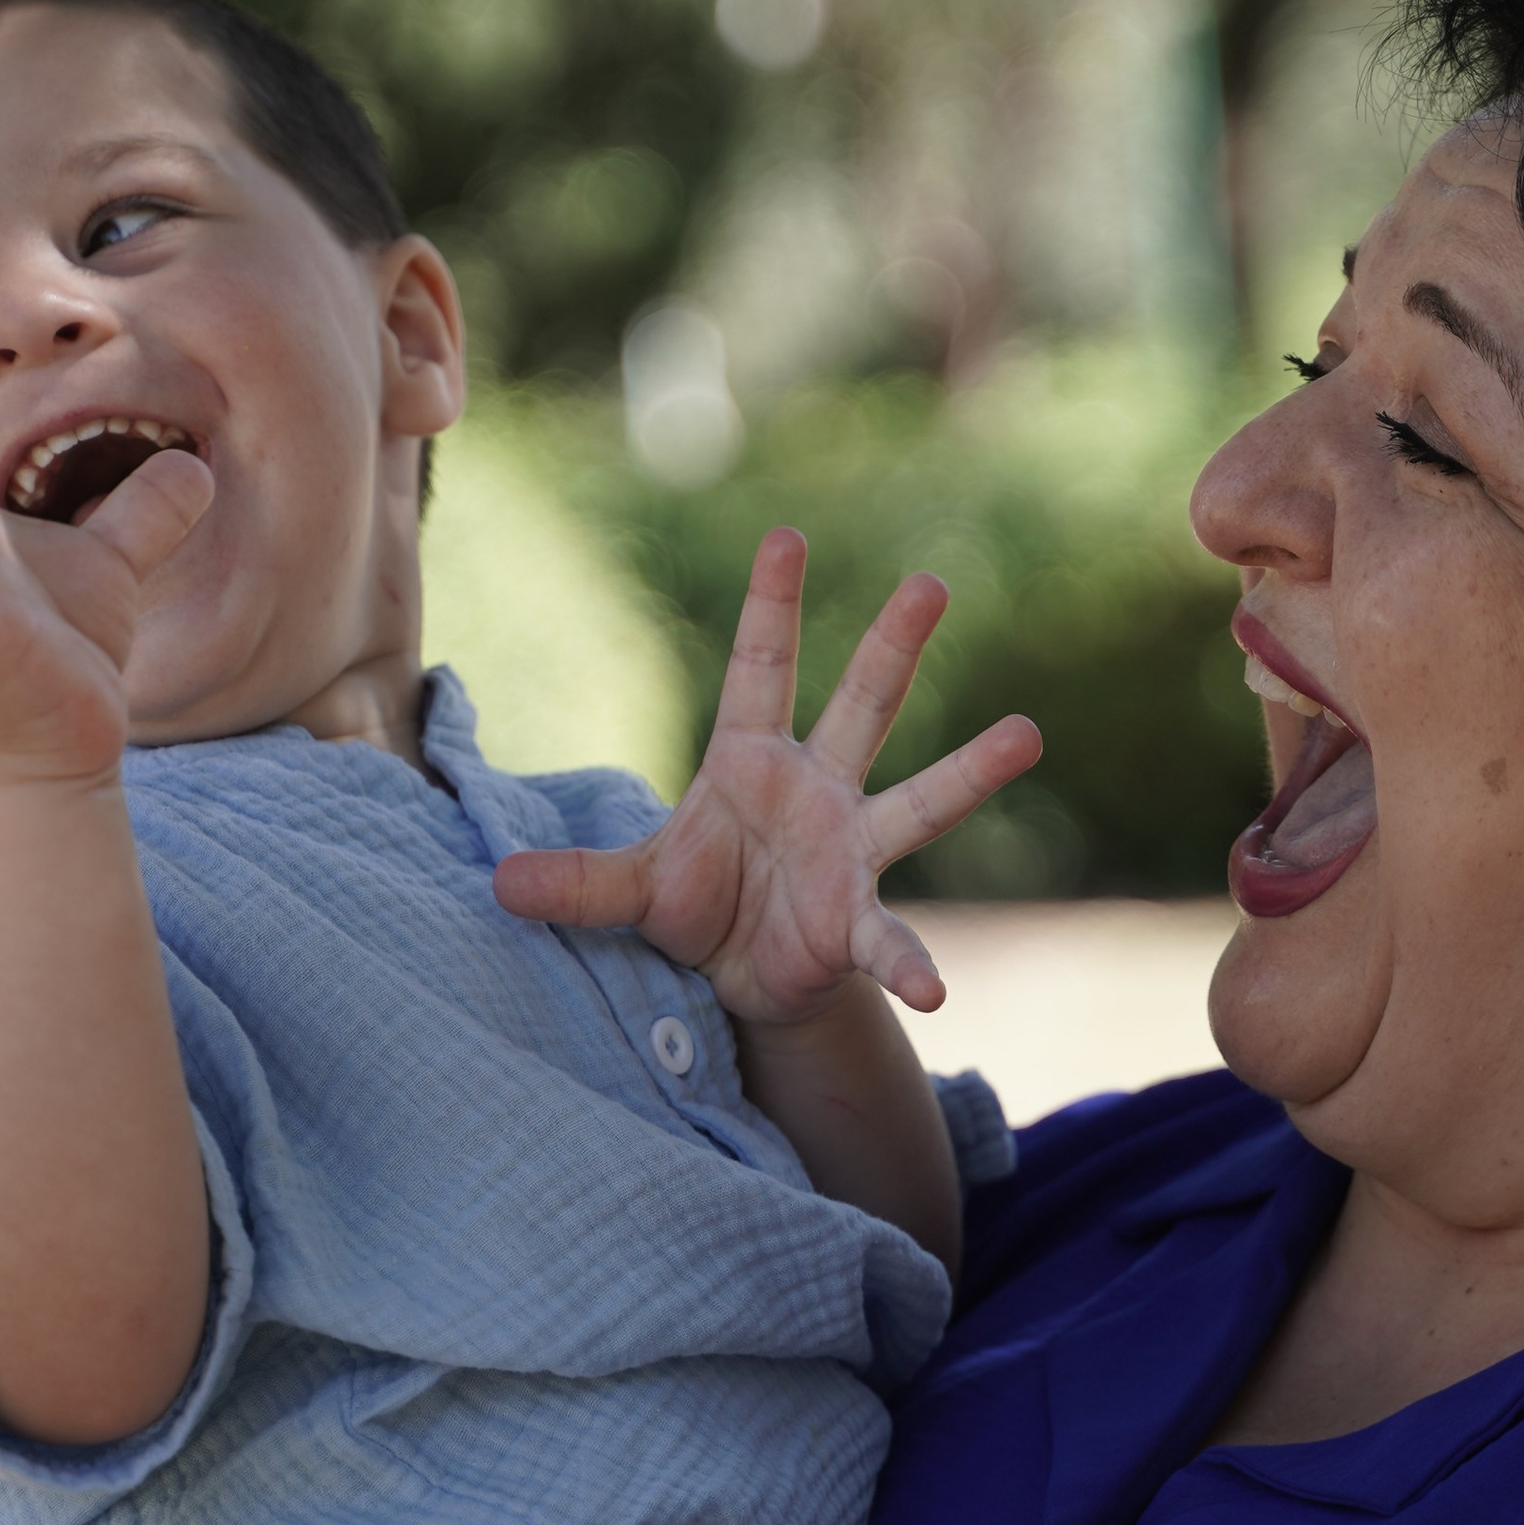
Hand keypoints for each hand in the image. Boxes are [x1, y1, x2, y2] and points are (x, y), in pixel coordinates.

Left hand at [492, 528, 1039, 1023]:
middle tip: (930, 583)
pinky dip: (910, 963)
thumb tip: (498, 885)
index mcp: (748, 760)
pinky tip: (934, 990)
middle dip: (893, 646)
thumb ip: (577, 884)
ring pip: (918, 798)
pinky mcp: (859, 920)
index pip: (759, 666)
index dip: (770, 604)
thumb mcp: (631, 891)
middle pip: (860, 704)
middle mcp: (815, 788)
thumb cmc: (695, 906)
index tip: (787, 534)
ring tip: (1025, 733)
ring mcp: (850, 849)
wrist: (739, 977)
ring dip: (970, 769)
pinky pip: (890, 939)